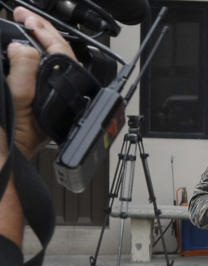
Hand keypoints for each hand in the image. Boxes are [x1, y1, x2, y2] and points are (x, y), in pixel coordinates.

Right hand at [7, 8, 77, 158]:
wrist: (1, 166)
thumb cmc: (9, 143)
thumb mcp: (15, 103)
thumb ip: (24, 74)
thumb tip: (23, 48)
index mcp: (60, 101)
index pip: (61, 56)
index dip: (44, 32)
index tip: (26, 17)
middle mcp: (59, 103)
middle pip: (59, 59)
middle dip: (41, 33)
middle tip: (22, 16)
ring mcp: (47, 104)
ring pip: (49, 68)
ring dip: (35, 46)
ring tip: (22, 28)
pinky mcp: (34, 106)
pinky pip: (36, 77)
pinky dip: (28, 61)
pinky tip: (18, 53)